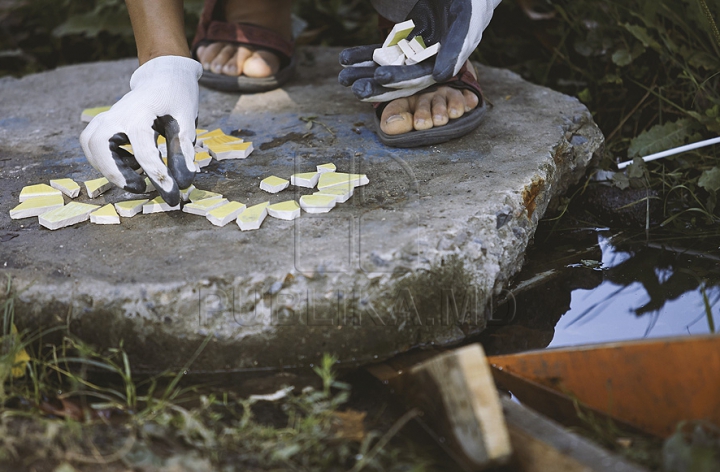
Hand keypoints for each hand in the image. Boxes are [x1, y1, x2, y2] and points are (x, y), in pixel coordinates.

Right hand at [80, 55, 201, 205]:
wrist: (163, 76)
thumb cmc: (177, 98)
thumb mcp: (186, 123)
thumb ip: (183, 151)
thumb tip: (183, 183)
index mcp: (141, 113)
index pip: (144, 151)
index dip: (158, 176)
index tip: (172, 194)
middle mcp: (117, 114)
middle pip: (99, 146)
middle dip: (115, 172)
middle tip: (139, 188)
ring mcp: (106, 116)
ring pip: (91, 146)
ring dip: (108, 167)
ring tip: (135, 178)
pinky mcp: (103, 122)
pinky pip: (93, 144)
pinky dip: (105, 159)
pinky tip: (130, 163)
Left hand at [338, 0, 500, 101]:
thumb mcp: (464, 15)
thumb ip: (456, 44)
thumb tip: (441, 76)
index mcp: (452, 55)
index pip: (424, 72)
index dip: (403, 77)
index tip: (381, 77)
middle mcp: (434, 57)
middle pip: (404, 77)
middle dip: (379, 84)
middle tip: (356, 89)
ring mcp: (418, 50)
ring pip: (391, 66)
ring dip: (366, 73)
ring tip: (343, 78)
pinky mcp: (406, 42)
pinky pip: (384, 52)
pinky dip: (365, 55)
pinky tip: (346, 58)